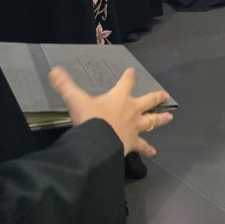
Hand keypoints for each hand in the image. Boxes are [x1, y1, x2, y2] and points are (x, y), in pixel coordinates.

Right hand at [49, 66, 172, 157]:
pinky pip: (143, 146)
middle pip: (148, 101)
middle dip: (156, 98)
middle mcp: (131, 110)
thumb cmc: (90, 118)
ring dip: (160, 119)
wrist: (97, 143)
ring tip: (170, 118)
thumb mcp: (75, 99)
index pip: (126, 82)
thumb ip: (65, 85)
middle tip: (166, 96)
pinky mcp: (133, 143)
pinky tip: (154, 152)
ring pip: (151, 122)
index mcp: (119, 97)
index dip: (129, 76)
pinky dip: (148, 149)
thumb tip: (54, 70)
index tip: (132, 71)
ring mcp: (134, 127)